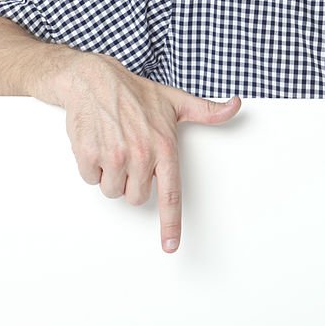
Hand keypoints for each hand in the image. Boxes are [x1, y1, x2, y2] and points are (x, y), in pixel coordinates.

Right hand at [44, 51, 240, 252]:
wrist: (94, 79)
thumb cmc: (135, 92)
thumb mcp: (176, 101)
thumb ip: (207, 111)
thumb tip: (235, 106)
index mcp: (164, 147)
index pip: (171, 194)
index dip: (171, 223)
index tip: (171, 246)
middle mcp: (140, 155)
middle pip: (136, 197)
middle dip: (133, 182)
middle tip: (132, 155)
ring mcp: (114, 156)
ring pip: (113, 191)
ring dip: (112, 175)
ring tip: (115, 146)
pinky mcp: (89, 155)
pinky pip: (91, 179)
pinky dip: (93, 166)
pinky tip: (99, 144)